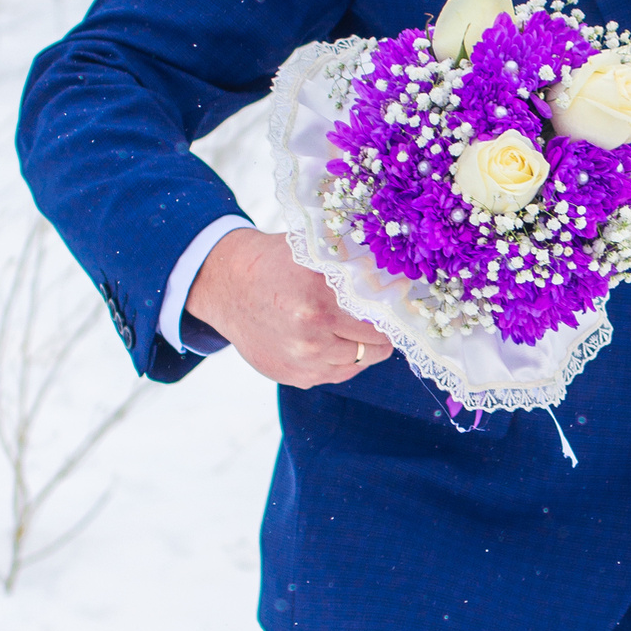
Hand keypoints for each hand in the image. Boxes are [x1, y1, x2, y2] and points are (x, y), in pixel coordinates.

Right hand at [188, 230, 393, 387]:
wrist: (227, 286)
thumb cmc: (274, 264)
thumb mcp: (312, 255)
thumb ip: (352, 267)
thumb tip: (399, 279)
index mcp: (319, 301)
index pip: (380, 318)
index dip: (395, 312)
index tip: (403, 306)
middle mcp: (311, 336)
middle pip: (374, 345)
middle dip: (384, 333)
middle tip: (385, 321)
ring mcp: (301, 361)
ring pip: (358, 362)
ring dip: (365, 348)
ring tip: (359, 331)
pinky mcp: (292, 376)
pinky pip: (336, 375)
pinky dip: (343, 361)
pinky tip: (336, 342)